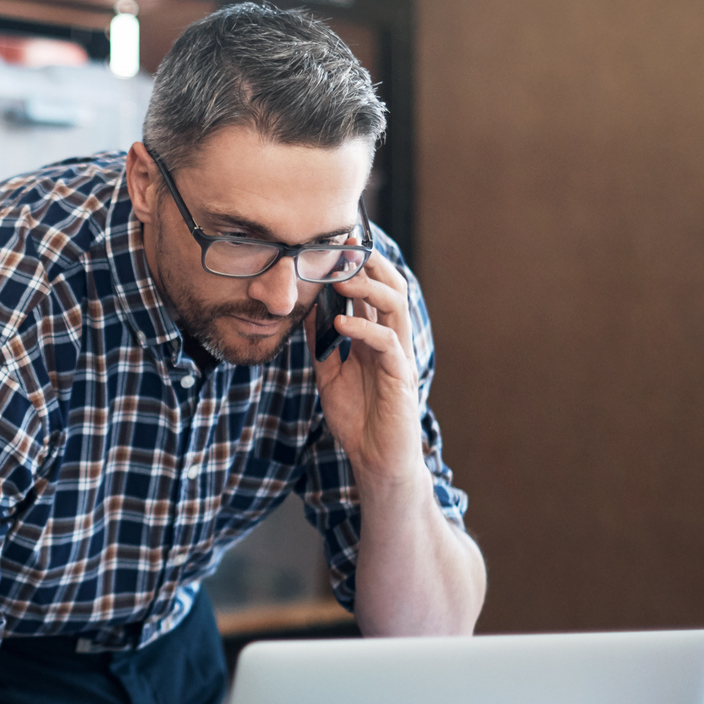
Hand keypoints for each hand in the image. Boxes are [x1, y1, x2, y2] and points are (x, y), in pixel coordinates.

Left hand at [312, 253, 426, 492]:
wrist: (376, 461)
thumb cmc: (358, 418)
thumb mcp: (330, 373)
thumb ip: (321, 343)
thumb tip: (303, 312)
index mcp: (374, 337)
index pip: (371, 291)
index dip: (357, 265)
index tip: (336, 242)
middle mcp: (390, 340)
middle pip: (390, 287)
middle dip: (369, 264)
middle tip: (344, 246)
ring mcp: (398, 356)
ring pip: (395, 306)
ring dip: (369, 288)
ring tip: (343, 279)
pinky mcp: (400, 377)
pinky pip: (387, 343)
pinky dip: (364, 329)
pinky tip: (341, 323)